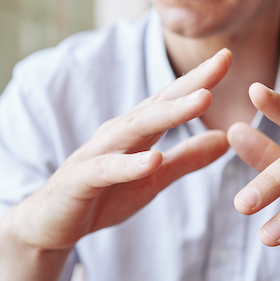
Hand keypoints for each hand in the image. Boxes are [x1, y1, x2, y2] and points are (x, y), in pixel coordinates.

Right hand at [10, 49, 233, 250]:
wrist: (51, 224)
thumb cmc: (103, 196)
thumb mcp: (155, 178)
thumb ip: (187, 159)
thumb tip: (225, 139)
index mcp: (137, 131)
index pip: (171, 99)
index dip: (200, 79)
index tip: (229, 56)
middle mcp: (118, 134)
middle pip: (159, 103)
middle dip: (192, 83)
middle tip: (223, 62)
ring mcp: (98, 154)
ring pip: (137, 128)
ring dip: (171, 113)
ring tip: (203, 100)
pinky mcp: (82, 179)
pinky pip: (108, 169)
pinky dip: (131, 164)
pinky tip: (154, 158)